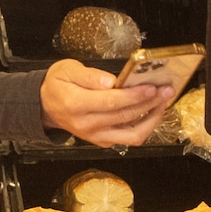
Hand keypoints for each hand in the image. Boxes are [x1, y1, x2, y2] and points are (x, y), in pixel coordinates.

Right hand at [40, 60, 174, 147]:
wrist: (45, 107)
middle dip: (150, 103)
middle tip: (166, 90)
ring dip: (152, 119)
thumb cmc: (57, 85)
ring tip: (163, 102)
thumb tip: (110, 82)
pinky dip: (144, 125)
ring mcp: (96, 136)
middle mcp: (86, 125)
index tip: (151, 86)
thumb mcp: (67, 70)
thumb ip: (89, 76)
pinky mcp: (103, 141)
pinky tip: (151, 110)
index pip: (111, 102)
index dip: (134, 96)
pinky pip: (128, 138)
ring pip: (132, 135)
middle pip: (125, 117)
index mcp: (76, 105)